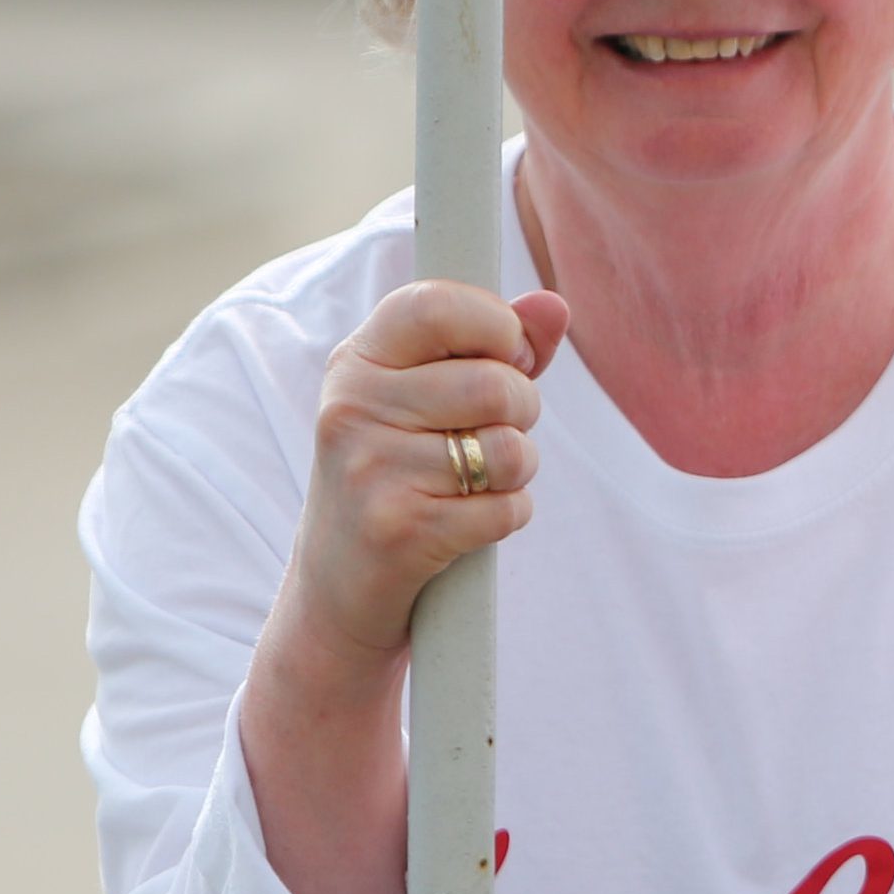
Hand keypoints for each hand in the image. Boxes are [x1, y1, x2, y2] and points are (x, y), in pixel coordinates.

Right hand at [279, 279, 569, 677]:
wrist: (340, 589)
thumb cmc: (402, 475)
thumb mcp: (430, 399)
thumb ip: (498, 347)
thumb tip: (553, 304)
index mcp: (359, 362)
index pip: (437, 305)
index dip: (497, 326)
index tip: (507, 355)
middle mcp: (352, 409)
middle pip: (496, 385)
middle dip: (522, 412)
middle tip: (490, 434)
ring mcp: (370, 470)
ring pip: (510, 449)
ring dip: (517, 469)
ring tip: (476, 480)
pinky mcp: (398, 531)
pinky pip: (507, 508)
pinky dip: (506, 516)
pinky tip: (465, 522)